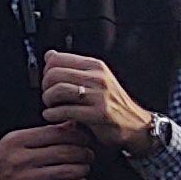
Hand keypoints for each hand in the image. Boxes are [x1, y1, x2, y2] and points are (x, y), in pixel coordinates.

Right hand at [0, 122, 96, 179]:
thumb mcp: (13, 141)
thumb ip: (42, 133)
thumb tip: (71, 124)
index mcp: (17, 140)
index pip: (56, 133)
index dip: (77, 135)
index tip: (85, 138)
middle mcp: (21, 158)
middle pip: (64, 151)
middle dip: (83, 153)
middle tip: (89, 153)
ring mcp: (25, 178)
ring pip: (65, 171)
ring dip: (82, 169)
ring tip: (85, 166)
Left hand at [38, 51, 159, 155]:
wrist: (136, 125)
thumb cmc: (111, 103)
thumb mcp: (95, 80)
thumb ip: (72, 68)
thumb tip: (49, 54)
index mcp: (95, 66)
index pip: (57, 59)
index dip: (46, 71)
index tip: (48, 82)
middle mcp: (98, 77)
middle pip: (54, 74)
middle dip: (45, 87)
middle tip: (48, 97)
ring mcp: (99, 95)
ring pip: (58, 90)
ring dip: (47, 100)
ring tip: (50, 106)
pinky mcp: (99, 114)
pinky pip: (65, 110)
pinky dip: (52, 114)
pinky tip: (52, 116)